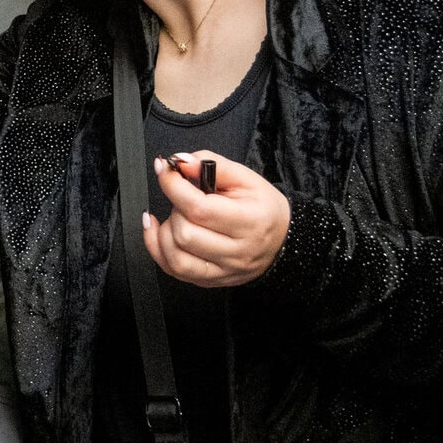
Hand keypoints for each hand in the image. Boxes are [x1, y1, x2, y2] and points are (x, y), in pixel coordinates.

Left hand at [142, 152, 290, 287]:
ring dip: (165, 232)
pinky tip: (160, 231)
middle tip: (185, 199)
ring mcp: (224, 270)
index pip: (199, 208)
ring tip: (178, 217)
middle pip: (185, 234)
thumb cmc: (263, 208)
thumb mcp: (245, 177)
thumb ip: (212, 164)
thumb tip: (181, 162)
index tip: (166, 170)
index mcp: (250, 222)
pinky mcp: (211, 280)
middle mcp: (238, 252)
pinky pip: (174, 270)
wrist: (283, 239)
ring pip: (176, 257)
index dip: (173, 185)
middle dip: (175, 209)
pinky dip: (158, 248)